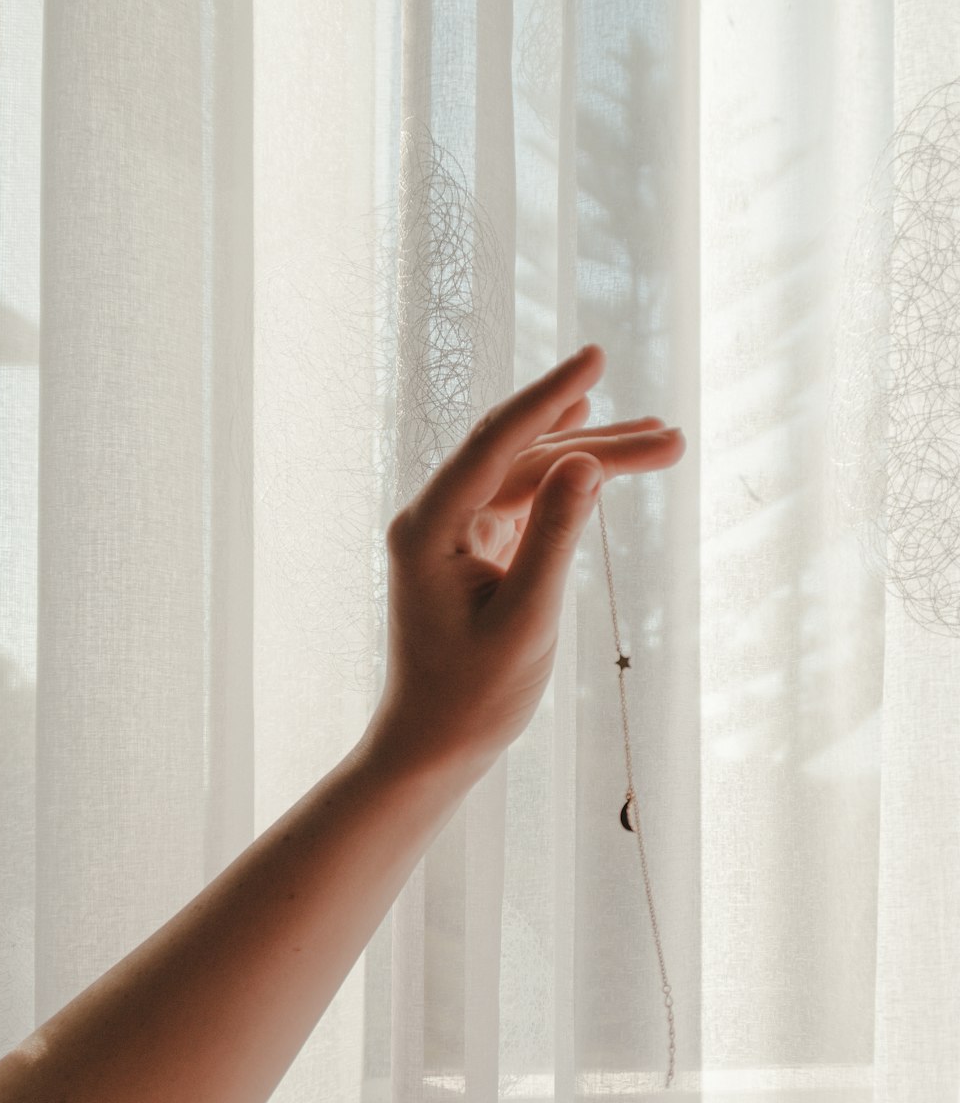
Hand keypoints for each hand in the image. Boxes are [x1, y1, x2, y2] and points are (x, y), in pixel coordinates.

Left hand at [362, 344, 685, 786]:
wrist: (434, 746)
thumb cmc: (473, 696)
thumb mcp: (526, 620)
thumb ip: (555, 538)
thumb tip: (585, 461)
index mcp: (429, 527)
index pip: (497, 443)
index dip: (551, 397)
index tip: (597, 357)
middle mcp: (434, 516)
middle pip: (523, 456)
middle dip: (599, 443)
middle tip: (673, 437)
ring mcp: (452, 529)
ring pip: (529, 475)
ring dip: (592, 460)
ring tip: (664, 443)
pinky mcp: (472, 545)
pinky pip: (523, 497)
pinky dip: (567, 482)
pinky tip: (596, 452)